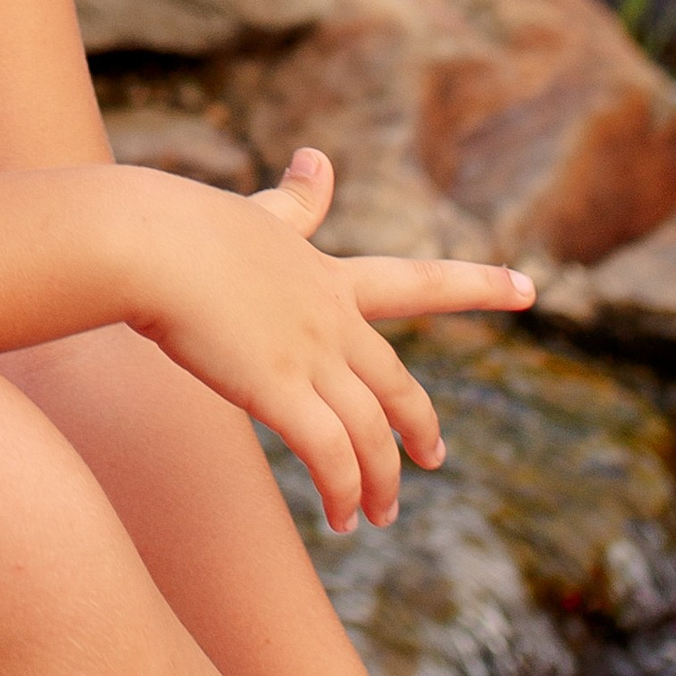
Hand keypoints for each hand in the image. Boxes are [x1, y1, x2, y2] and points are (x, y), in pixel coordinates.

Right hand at [116, 149, 532, 531]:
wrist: (145, 242)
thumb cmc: (184, 226)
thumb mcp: (256, 214)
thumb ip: (295, 201)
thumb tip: (318, 157)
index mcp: (329, 277)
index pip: (419, 282)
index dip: (479, 287)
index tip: (530, 289)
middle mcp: (333, 319)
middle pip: (397, 387)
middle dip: (419, 428)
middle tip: (434, 459)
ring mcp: (310, 356)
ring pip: (368, 434)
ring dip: (379, 483)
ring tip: (376, 517)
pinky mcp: (278, 390)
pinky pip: (329, 457)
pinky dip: (343, 492)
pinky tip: (341, 518)